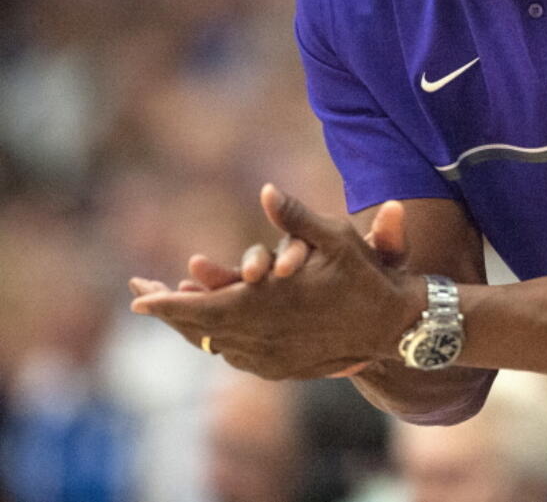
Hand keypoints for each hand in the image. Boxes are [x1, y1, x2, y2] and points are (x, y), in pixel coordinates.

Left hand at [129, 185, 418, 379]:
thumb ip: (296, 217)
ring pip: (218, 346)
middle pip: (202, 330)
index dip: (167, 305)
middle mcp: (264, 337)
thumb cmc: (366, 276)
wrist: (395, 326)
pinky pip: (239, 357)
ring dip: (194, 327)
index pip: (203, 308)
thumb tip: (266, 190)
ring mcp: (273, 358)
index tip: (137, 300)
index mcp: (269, 306)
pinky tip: (215, 331)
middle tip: (144, 299)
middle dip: (171, 313)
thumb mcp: (336, 237)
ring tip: (175, 310)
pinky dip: (220, 341)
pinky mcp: (284, 369)